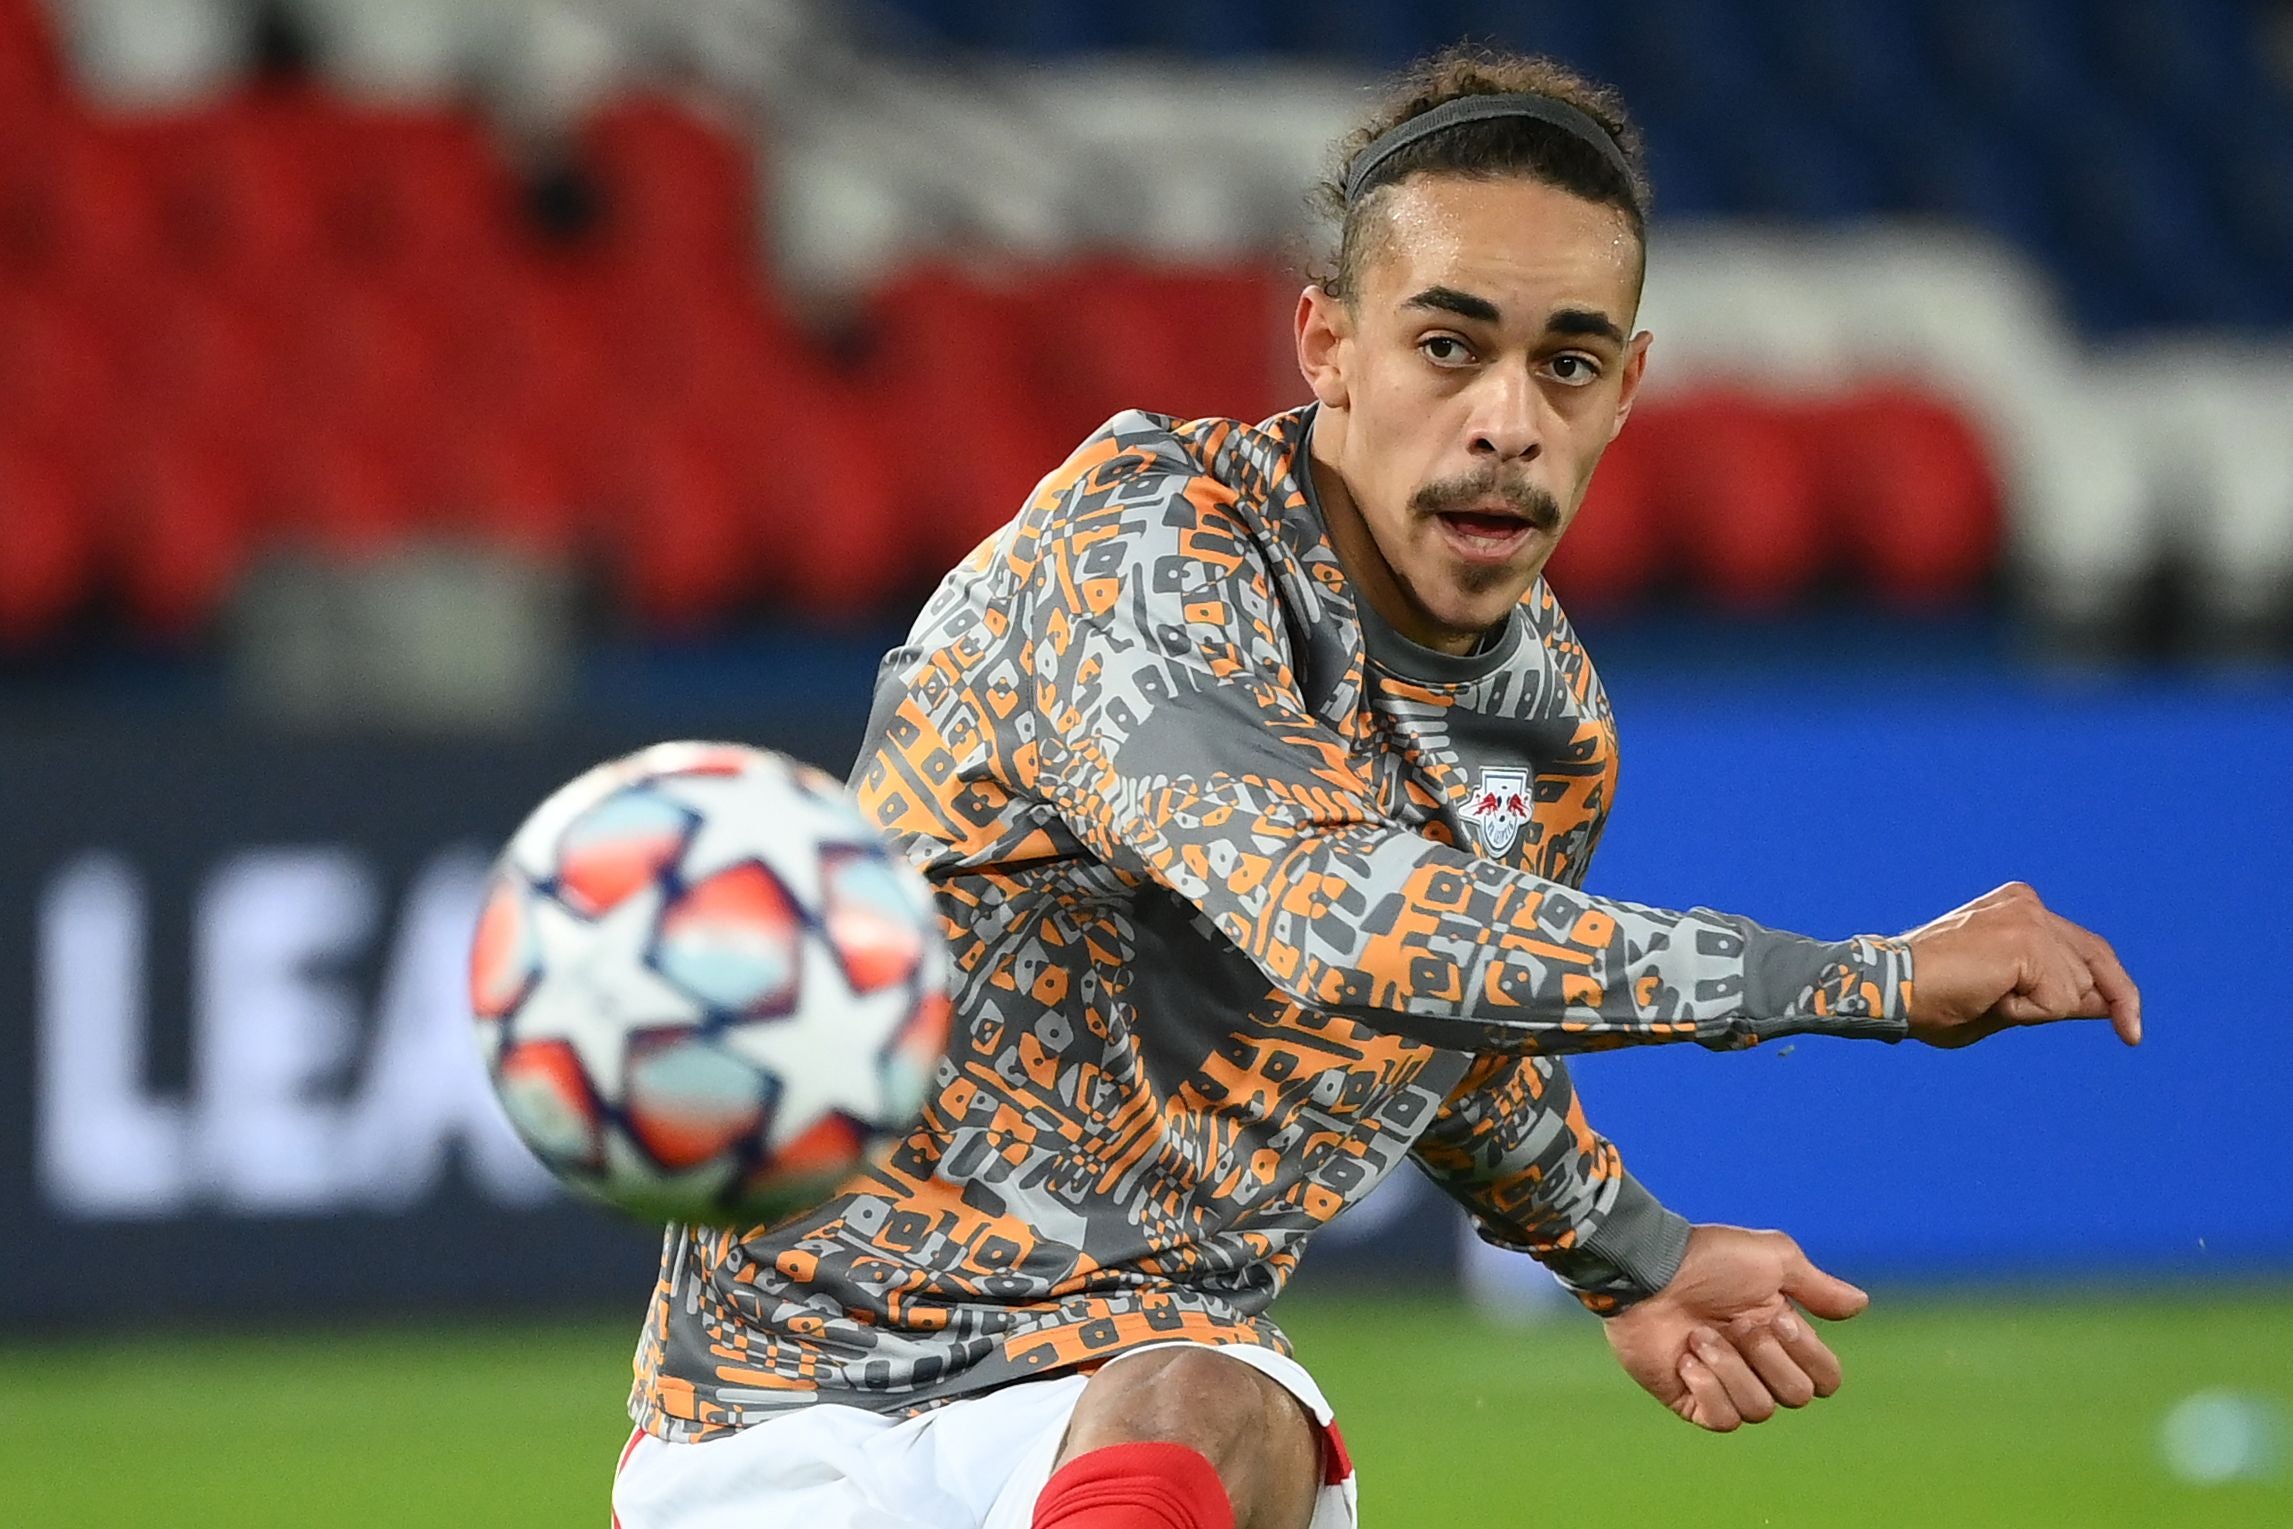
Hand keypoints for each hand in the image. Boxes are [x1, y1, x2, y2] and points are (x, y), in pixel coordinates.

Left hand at [1604, 1224, 1866, 1431]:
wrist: (1647, 1271)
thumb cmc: (1707, 1259)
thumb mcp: (1772, 1259)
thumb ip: (1817, 1286)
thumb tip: (1861, 1304)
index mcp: (1782, 1336)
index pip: (1826, 1378)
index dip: (1808, 1353)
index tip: (1775, 1316)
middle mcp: (1758, 1364)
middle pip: (1797, 1396)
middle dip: (1767, 1357)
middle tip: (1735, 1323)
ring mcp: (1724, 1384)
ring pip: (1760, 1410)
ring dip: (1730, 1368)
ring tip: (1698, 1336)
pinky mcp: (1691, 1400)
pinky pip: (1722, 1420)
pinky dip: (1707, 1387)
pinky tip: (1685, 1359)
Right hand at [1899, 881, 2140, 1048]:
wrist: (1888, 989)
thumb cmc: (1932, 1001)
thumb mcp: (2009, 1001)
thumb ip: (2056, 996)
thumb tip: (2106, 1004)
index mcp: (2019, 908)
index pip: (2087, 950)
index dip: (2116, 990)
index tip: (2133, 1031)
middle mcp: (2028, 904)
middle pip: (2095, 965)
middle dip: (2108, 1003)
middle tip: (2124, 1035)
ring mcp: (2029, 919)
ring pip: (2075, 989)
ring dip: (2035, 1010)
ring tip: (1983, 998)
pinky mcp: (2027, 941)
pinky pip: (2058, 1000)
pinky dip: (2026, 1013)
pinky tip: (1987, 997)